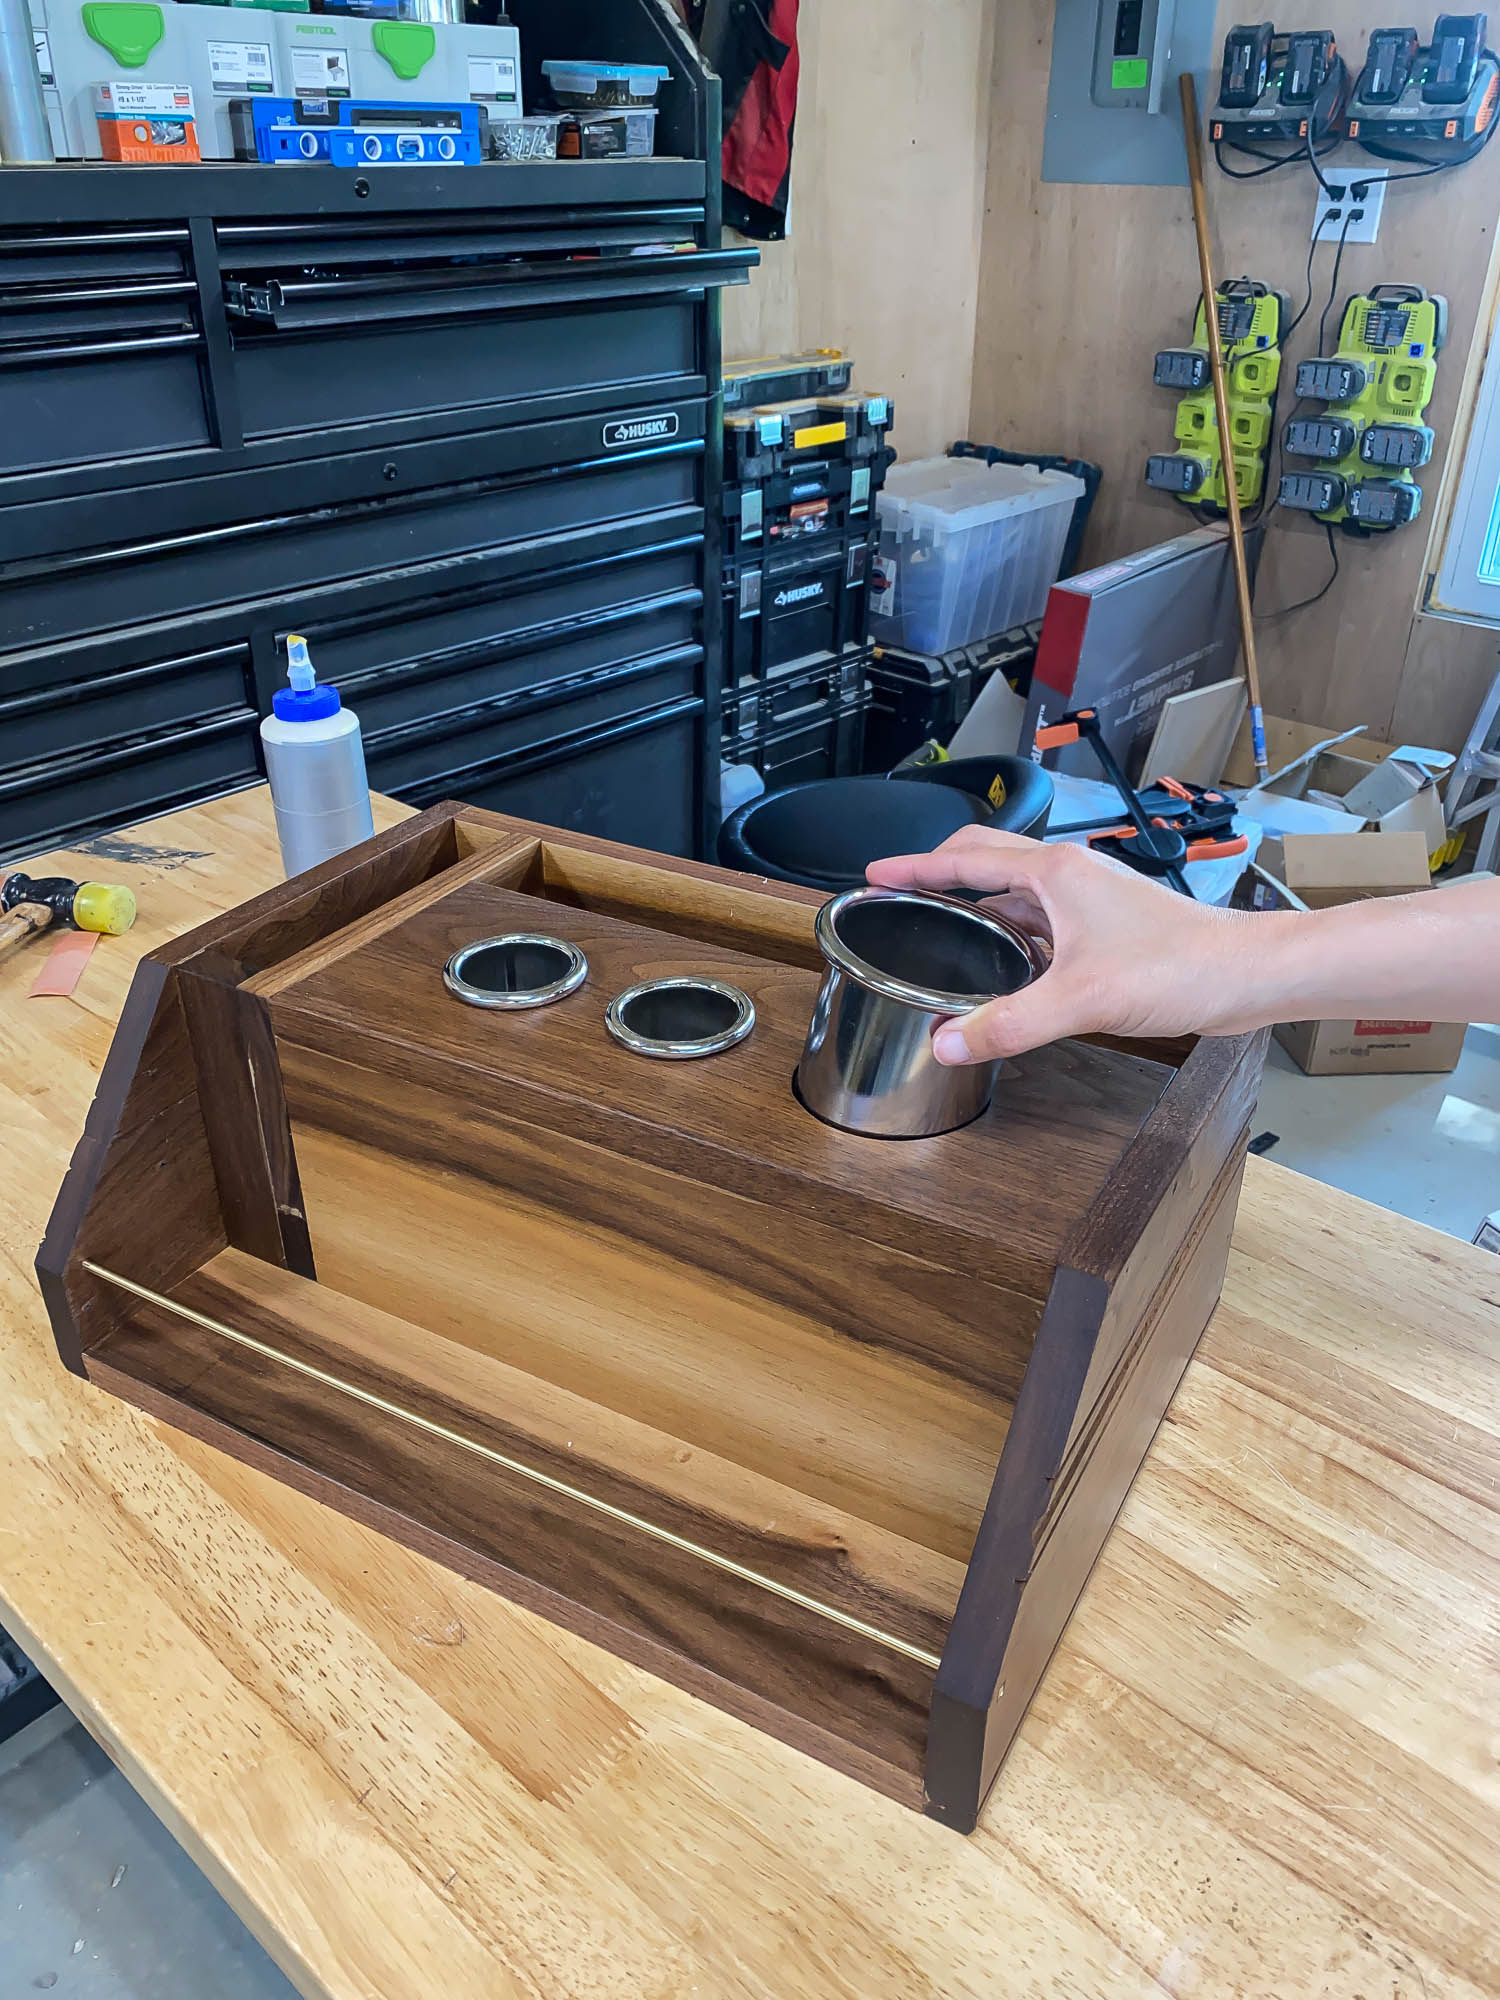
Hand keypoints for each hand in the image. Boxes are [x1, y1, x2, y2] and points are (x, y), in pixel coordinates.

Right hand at [867, 828, 1276, 1062]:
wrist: (1247, 975)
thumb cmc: (1183, 965)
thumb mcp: (1081, 999)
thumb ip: (1009, 1023)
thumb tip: (949, 1042)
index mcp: (1055, 873)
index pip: (965, 859)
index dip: (914, 867)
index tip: (877, 874)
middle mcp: (1070, 877)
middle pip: (987, 862)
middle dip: (940, 875)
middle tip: (903, 895)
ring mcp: (1090, 900)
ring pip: (1016, 893)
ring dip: (978, 907)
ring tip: (942, 931)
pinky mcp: (1107, 928)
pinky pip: (1043, 921)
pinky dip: (1013, 934)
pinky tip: (1005, 966)